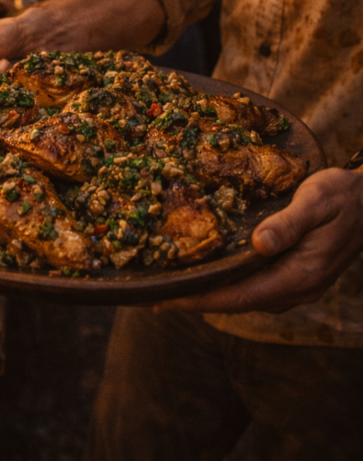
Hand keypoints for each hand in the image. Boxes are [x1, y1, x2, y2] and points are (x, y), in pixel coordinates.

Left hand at [157, 166, 362, 313]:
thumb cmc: (342, 196)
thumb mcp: (316, 202)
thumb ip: (288, 224)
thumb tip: (259, 245)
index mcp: (299, 275)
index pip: (240, 296)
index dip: (201, 300)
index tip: (167, 300)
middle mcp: (296, 288)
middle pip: (237, 302)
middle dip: (196, 300)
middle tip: (155, 295)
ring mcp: (297, 285)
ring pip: (245, 297)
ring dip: (210, 294)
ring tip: (174, 284)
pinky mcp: (295, 275)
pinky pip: (255, 286)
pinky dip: (228, 283)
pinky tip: (210, 270)